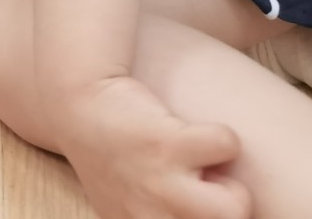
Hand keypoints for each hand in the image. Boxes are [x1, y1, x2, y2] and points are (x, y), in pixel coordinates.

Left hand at [57, 76, 249, 218]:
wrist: (77, 104)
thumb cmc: (111, 159)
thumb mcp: (124, 206)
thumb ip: (158, 218)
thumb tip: (217, 212)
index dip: (202, 217)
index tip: (195, 204)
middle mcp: (150, 218)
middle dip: (231, 211)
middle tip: (209, 190)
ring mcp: (160, 183)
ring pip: (234, 208)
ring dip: (233, 185)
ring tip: (207, 170)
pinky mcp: (168, 142)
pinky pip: (227, 144)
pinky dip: (221, 136)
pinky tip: (195, 134)